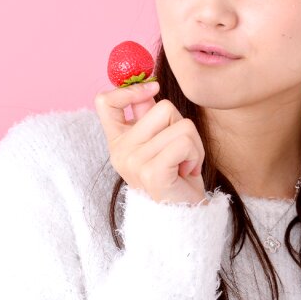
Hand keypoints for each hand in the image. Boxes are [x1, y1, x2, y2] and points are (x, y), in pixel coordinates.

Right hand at [94, 81, 207, 205]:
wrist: (182, 215)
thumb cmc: (174, 175)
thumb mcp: (158, 141)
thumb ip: (149, 116)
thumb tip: (148, 85)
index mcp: (118, 141)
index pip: (105, 102)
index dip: (129, 90)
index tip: (151, 91)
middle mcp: (120, 151)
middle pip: (162, 107)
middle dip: (182, 125)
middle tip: (179, 151)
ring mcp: (134, 163)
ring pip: (181, 124)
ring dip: (194, 144)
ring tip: (184, 163)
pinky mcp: (152, 173)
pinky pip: (184, 142)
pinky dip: (196, 155)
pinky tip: (187, 172)